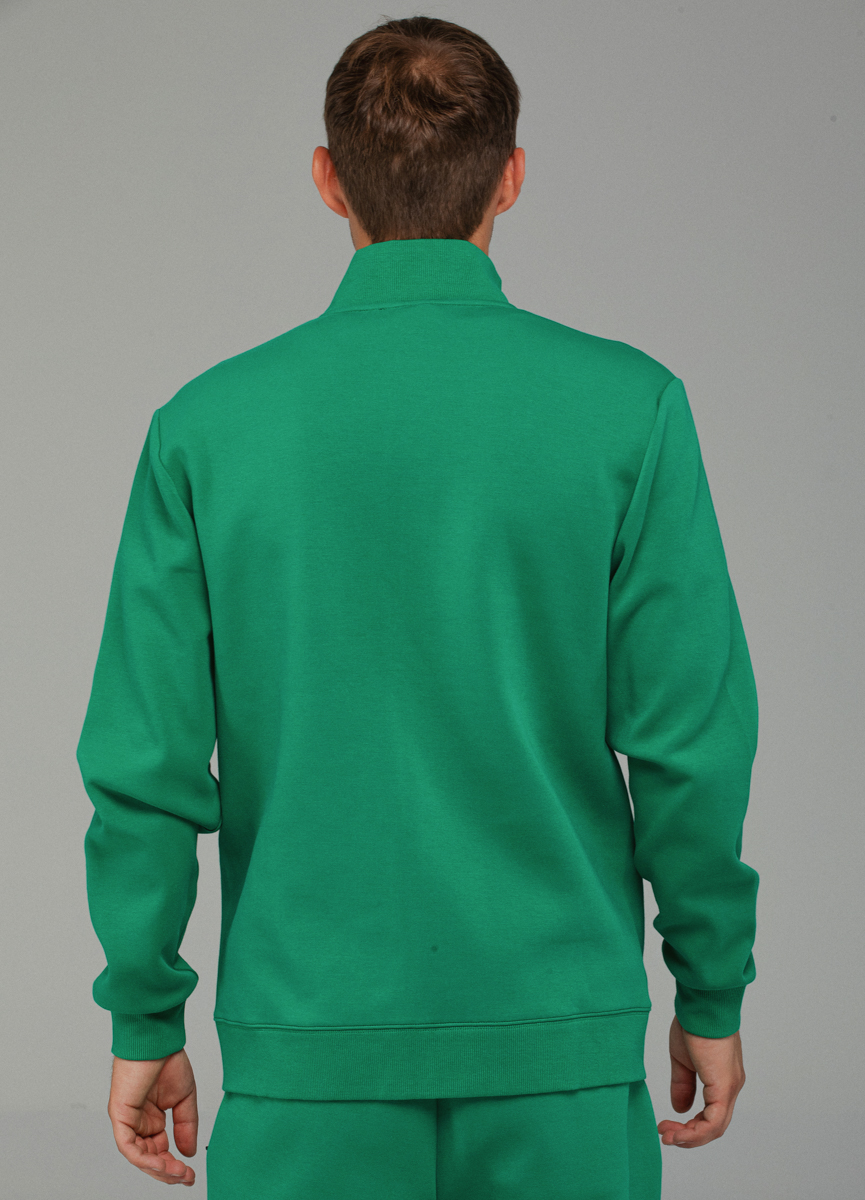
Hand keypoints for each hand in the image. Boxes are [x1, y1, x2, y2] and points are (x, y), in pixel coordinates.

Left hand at [107, 1048, 197, 1184]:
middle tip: (185, 1178)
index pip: (160, 1151)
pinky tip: (160, 1162)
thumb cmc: (167, 1061)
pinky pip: (127, 1144)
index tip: (190, 1175)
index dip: (174, 1166)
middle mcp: (138, 1123)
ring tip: (176, 1172)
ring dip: (157, 1168)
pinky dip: (142, 1157)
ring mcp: (127, 1120)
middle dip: (167, 1172)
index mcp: (152, 1119)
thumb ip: (186, 1126)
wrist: (157, 1040)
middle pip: (149, 1158)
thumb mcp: (184, 1099)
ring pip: (138, 1156)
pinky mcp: (120, 1115)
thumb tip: (189, 1153)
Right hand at [656, 1015, 745, 1148]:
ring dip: (689, 1137)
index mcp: (722, 1079)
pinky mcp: (724, 1087)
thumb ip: (683, 1085)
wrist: (702, 1005)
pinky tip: (677, 1132)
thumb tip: (680, 1110)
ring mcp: (729, 1088)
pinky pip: (714, 1122)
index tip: (666, 1126)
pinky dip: (695, 1132)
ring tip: (667, 1136)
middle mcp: (730, 1087)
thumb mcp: (683, 1060)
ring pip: (714, 1128)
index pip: (711, 1115)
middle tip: (664, 1134)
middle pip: (713, 1126)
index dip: (689, 1126)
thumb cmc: (694, 1023)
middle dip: (688, 1136)